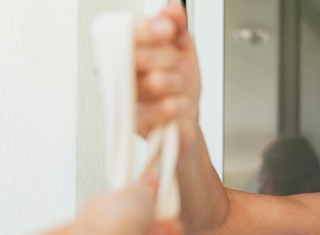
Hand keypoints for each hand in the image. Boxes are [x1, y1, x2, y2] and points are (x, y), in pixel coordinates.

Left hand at [77, 179, 185, 234]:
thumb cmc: (107, 225)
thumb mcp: (133, 191)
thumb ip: (147, 188)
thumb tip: (152, 181)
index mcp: (121, 216)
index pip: (149, 209)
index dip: (160, 206)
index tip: (161, 203)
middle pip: (166, 229)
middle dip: (169, 224)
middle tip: (157, 223)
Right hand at [134, 5, 201, 159]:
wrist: (186, 119)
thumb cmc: (179, 85)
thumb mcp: (182, 48)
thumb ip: (177, 27)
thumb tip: (172, 9)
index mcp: (124, 49)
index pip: (124, 32)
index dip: (147, 30)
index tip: (168, 30)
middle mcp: (117, 71)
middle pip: (136, 56)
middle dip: (167, 58)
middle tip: (175, 64)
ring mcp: (123, 97)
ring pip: (153, 81)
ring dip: (176, 83)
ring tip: (177, 87)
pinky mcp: (133, 122)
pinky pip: (158, 109)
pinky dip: (177, 104)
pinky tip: (178, 103)